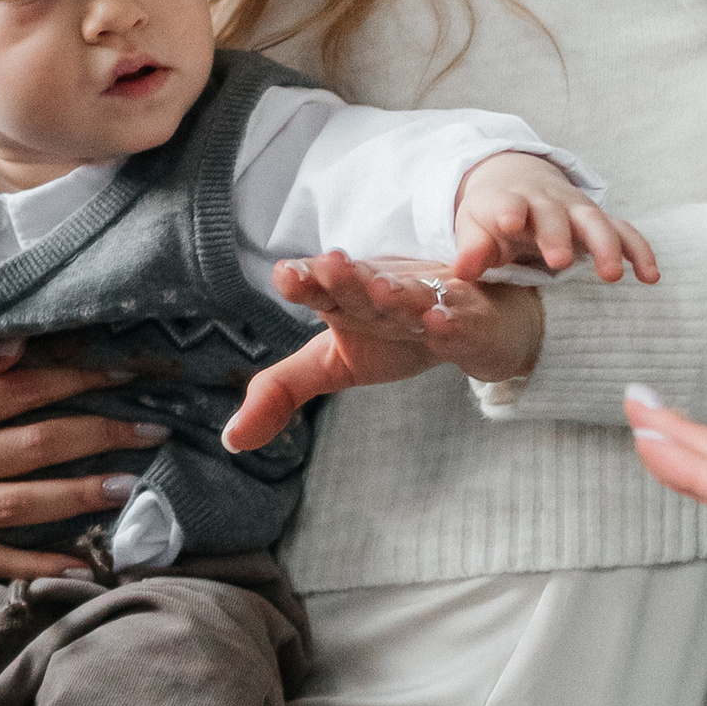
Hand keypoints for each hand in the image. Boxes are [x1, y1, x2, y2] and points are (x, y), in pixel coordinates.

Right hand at [0, 346, 169, 584]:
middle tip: (152, 432)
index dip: (78, 380)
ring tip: (131, 488)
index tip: (126, 376)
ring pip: (19, 506)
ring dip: (80, 498)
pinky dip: (35, 567)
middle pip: (33, 449)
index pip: (21, 392)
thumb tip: (21, 348)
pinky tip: (81, 565)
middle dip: (99, 438)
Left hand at [223, 249, 546, 454]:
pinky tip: (438, 321)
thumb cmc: (396, 337)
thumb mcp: (334, 364)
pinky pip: (460, 320)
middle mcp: (384, 294)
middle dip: (346, 275)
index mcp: (346, 300)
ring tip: (381, 289)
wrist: (476, 326)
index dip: (304, 281)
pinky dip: (451, 319)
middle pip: (363, 284)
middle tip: (328, 265)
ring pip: (413, 296)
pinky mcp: (470, 322)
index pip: (320, 288)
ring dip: (398, 291)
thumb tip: (230, 440)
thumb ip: (279, 391)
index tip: (285, 275)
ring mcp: (429, 304)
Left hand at [451, 152, 658, 288]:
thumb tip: (462, 271)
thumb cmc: (493, 215)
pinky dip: (639, 251)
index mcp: (511, 201)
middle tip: (558, 262)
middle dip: (558, 236)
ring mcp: (577, 209)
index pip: (509, 204)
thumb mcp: (475, 228)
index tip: (508, 223)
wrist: (519, 180)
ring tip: (612, 275)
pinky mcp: (599, 221)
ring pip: (596, 221)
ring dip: (605, 246)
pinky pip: (624, 232)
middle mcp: (547, 201)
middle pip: (555, 215)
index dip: (509, 211)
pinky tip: (651, 276)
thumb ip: (471, 250)